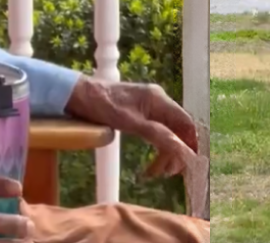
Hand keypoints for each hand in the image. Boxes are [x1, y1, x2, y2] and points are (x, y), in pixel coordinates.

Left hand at [66, 78, 199, 178]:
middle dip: (176, 152)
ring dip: (166, 153)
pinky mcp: (141, 114)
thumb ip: (157, 134)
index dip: (191, 143)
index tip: (188, 163)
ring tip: (156, 172)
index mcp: (158, 99)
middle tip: (167, 173)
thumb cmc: (102, 106)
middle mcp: (158, 101)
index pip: (185, 122)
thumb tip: (182, 149)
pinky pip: (158, 132)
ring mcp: (150, 107)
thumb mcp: (130, 123)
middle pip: (178, 129)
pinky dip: (157, 147)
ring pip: (168, 133)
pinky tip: (152, 162)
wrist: (79, 95)